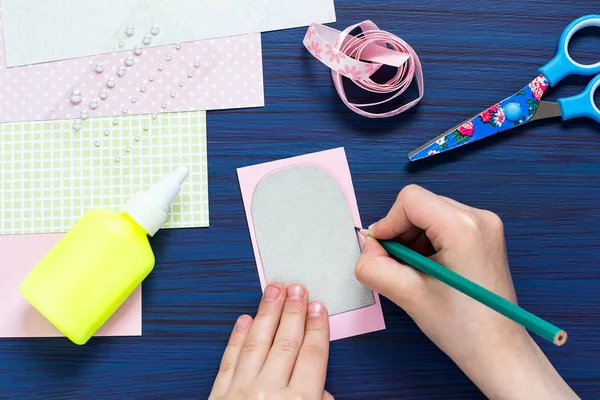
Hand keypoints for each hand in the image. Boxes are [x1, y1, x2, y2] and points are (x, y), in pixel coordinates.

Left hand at [209, 283, 333, 399]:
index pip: (312, 356)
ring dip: (266, 314)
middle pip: (285, 343)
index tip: (317, 308)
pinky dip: (237, 339)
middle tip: (297, 289)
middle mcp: (269, 393)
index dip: (316, 328)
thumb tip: (321, 391)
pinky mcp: (219, 397)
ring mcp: (241, 392)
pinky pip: (229, 361)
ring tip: (273, 292)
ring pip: (256, 344)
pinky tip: (244, 321)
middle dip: (293, 312)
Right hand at [355, 185, 576, 398]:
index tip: (382, 251)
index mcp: (463, 227)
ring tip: (416, 273)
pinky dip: (427, 243)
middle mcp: (479, 217)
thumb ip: (373, 265)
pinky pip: (443, 224)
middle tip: (398, 267)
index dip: (388, 223)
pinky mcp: (484, 235)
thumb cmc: (461, 327)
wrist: (497, 350)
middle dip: (401, 233)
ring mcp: (485, 225)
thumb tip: (367, 245)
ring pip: (429, 214)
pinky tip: (429, 270)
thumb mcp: (406, 294)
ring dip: (413, 239)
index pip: (410, 200)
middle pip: (420, 205)